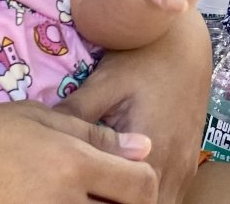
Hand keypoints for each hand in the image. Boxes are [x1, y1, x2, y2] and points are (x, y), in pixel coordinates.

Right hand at [0, 101, 157, 202]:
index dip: (141, 184)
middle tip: (102, 194)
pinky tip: (45, 203)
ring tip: (67, 197)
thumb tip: (143, 148)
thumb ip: (91, 135)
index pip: (140, 185)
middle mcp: (60, 202)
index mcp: (70, 164)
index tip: (127, 182)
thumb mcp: (32, 117)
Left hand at [59, 9, 211, 203]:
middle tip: (89, 191)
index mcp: (151, 150)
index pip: (125, 197)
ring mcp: (185, 166)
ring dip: (134, 201)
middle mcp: (173, 166)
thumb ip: (76, 112)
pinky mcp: (189, 162)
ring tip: (105, 188)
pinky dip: (151, 196)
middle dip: (117, 202)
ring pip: (161, 203)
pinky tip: (126, 181)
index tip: (79, 190)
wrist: (186, 43)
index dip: (100, 198)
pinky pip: (172, 194)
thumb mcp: (106, 82)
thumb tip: (40, 136)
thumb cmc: (143, 58)